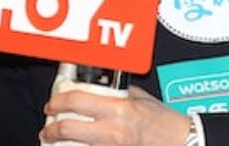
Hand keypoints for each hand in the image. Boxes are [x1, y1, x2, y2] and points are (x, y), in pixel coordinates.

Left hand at [40, 86, 188, 145]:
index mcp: (119, 108)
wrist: (180, 142)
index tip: (52, 104)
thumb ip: (116, 94)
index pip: (77, 100)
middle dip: (51, 129)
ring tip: (56, 141)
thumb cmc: (164, 122)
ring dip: (61, 144)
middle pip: (68, 128)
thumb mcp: (140, 98)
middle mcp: (113, 130)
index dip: (58, 102)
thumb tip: (96, 89)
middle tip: (48, 128)